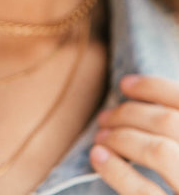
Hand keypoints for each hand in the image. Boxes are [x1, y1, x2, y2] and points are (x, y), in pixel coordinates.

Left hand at [89, 74, 178, 193]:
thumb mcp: (178, 149)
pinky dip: (117, 170)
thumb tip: (138, 96)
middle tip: (104, 118)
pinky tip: (98, 158)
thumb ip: (171, 131)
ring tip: (101, 138)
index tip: (125, 85)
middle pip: (168, 122)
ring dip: (122, 137)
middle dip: (130, 113)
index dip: (153, 87)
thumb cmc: (176, 178)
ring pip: (158, 150)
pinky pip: (145, 194)